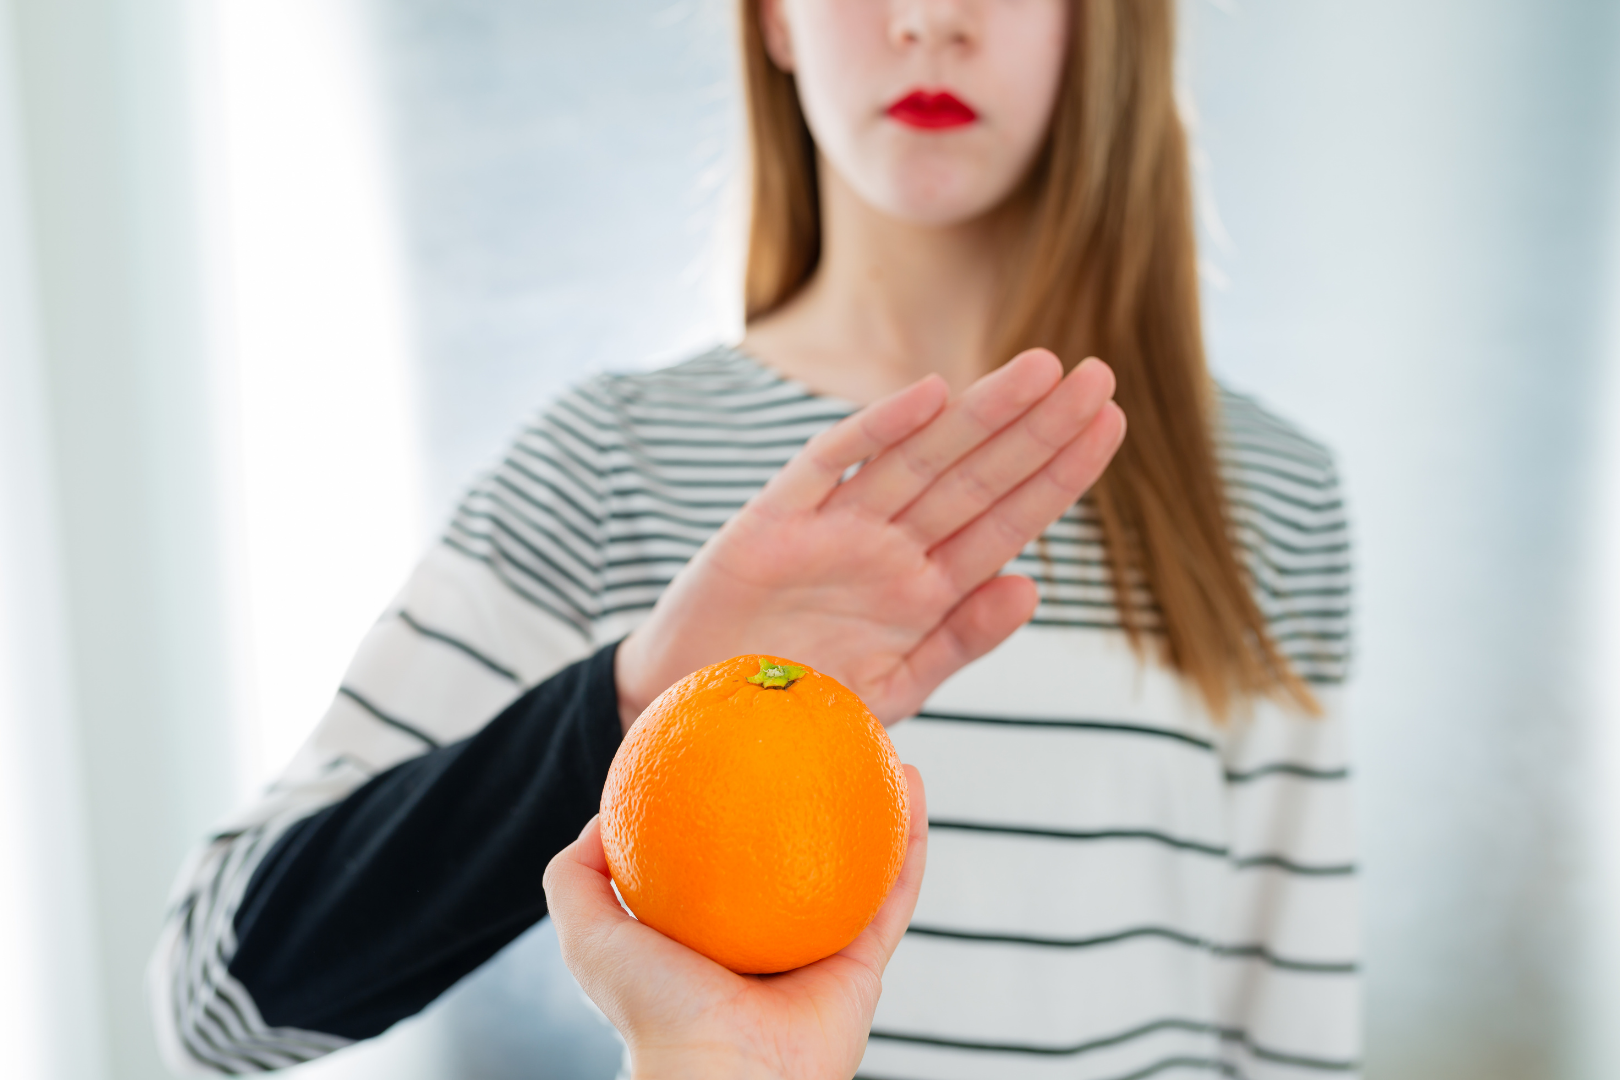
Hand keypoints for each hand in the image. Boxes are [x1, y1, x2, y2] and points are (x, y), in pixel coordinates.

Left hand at [543, 767, 928, 1079]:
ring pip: (858, 863)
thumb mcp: (589, 934)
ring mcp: (817, 947)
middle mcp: (766, 935)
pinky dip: (909, 841)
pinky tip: (913, 786)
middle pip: (798, 849)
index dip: (732, 798)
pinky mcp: (863, 965)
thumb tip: (599, 817)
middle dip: (811, 795)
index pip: (722, 852)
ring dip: (875, 804)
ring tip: (882, 747)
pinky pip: (893, 893)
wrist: (722, 1077)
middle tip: (816, 737)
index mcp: (708, 931)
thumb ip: (576, 877)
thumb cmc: (653, 1010)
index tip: (738, 741)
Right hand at [614, 349, 1124, 726]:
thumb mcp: (892, 689)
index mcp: (922, 592)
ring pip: (919, 460)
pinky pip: (829, 466)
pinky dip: (875, 431)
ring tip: (1043, 370)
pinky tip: (929, 394)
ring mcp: (833, 532)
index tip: (1110, 425)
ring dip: (979, 416)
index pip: (1005, 522)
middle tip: (1100, 375)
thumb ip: (960, 640)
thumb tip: (1034, 588)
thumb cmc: (796, 707)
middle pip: (975, 478)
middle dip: (1038, 429)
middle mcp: (886, 550)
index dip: (1058, 475)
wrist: (699, 722)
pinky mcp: (772, 523)